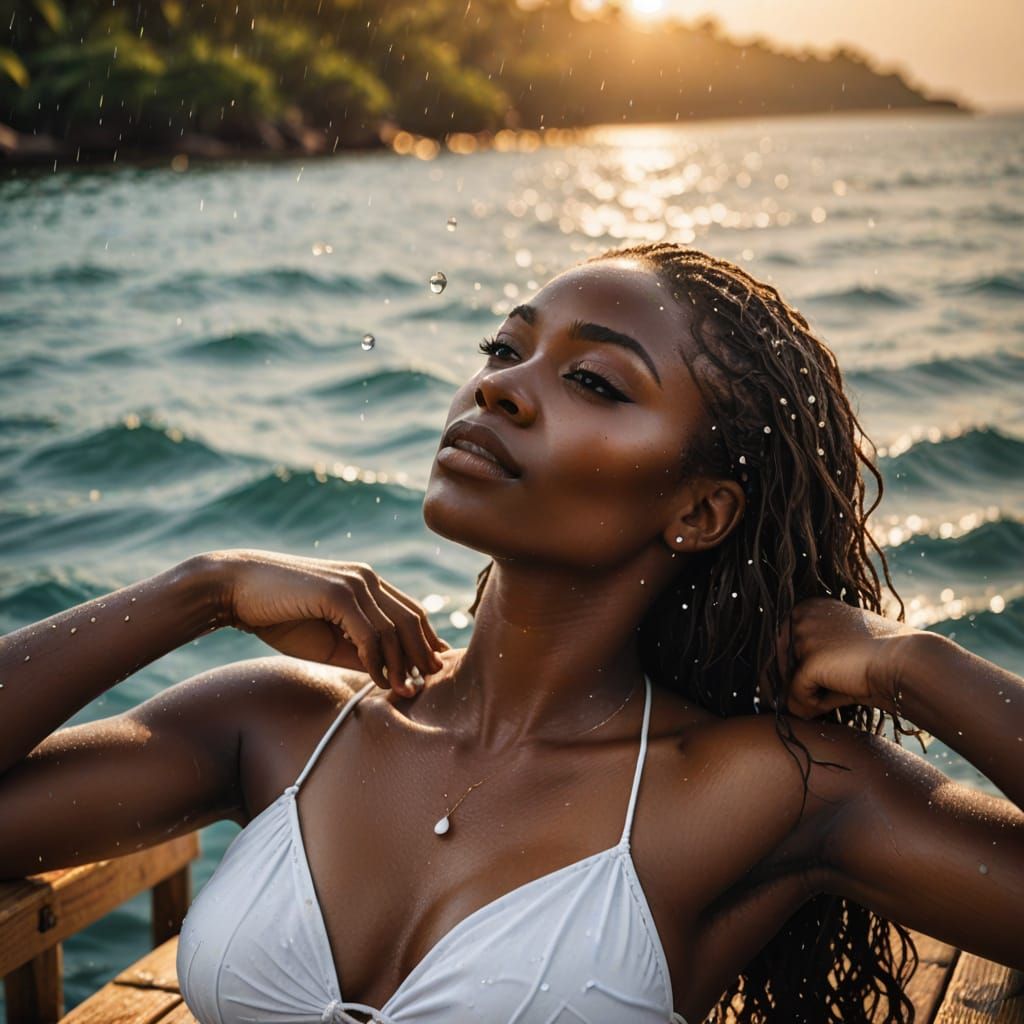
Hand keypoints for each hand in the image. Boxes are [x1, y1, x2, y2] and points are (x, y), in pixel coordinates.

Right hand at [206, 549, 449, 695]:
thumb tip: (389, 674)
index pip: (410, 613)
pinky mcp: (338, 593)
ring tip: (404, 690)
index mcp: (367, 584)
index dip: (425, 641)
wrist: (235, 591)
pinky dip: (378, 659)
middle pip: (411, 619)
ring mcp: (354, 582)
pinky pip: (370, 632)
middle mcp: (367, 579)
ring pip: (394, 628)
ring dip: (402, 663)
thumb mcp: (326, 639)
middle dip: (423, 654)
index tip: (432, 670)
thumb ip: (358, 650)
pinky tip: (378, 679)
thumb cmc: (278, 615)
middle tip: (428, 684)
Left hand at [757, 596, 923, 719]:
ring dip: (802, 698)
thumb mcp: (835, 653)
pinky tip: (832, 704)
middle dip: (786, 688)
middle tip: (804, 705)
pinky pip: (795, 696)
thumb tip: (772, 695)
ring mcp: (803, 635)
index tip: (791, 692)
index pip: (777, 646)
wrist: (910, 662)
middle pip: (774, 663)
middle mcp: (799, 615)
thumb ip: (803, 665)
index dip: (783, 673)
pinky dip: (811, 707)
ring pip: (783, 680)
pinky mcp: (809, 659)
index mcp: (807, 607)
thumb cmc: (877, 661)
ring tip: (825, 702)